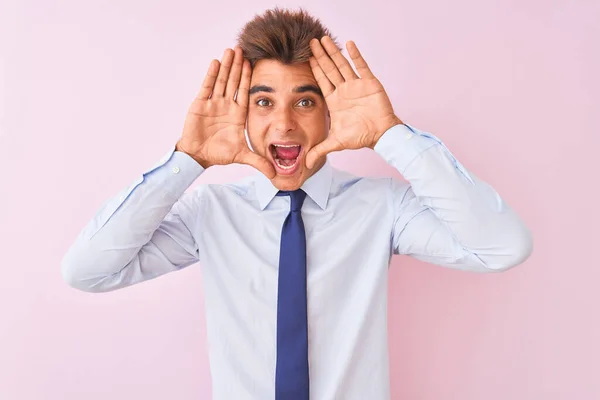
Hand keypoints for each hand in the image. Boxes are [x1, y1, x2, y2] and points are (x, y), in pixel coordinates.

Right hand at [176, 47, 275, 177]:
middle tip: (242, 48)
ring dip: (226, 66)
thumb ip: (259, 162)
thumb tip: (275, 174)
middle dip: (238, 66)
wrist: (199, 156)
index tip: (252, 63)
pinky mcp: (200, 105)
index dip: (248, 78)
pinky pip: (207, 87)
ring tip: (230, 50)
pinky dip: (211, 75)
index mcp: (238, 114)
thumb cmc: (219, 154)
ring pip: (221, 81)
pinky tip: (216, 62)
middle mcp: (227, 106)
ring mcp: (213, 104)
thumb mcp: (242, 156)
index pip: (244, 92)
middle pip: (233, 81)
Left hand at [305, 37, 402, 168]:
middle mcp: (343, 90)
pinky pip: (361, 66)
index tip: (306, 57)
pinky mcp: (369, 83)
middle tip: (311, 41)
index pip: (321, 81)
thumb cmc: (360, 137)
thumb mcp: (336, 143)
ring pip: (342, 65)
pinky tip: (349, 43)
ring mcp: (356, 85)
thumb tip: (305, 164)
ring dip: (334, 52)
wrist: (380, 135)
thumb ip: (320, 150)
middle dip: (320, 56)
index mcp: (334, 101)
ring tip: (324, 39)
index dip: (314, 69)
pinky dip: (356, 55)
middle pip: (329, 69)